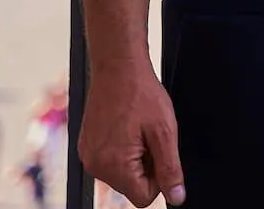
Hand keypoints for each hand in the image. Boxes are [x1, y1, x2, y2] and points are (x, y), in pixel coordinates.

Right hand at [79, 65, 184, 206]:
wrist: (118, 68)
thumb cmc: (141, 94)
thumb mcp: (164, 131)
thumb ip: (170, 169)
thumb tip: (176, 198)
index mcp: (113, 166)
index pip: (143, 197)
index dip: (159, 177)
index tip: (160, 151)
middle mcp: (95, 166)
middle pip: (132, 186)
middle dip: (146, 165)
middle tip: (149, 135)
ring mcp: (88, 156)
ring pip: (122, 173)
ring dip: (135, 156)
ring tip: (137, 128)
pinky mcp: (87, 146)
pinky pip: (110, 160)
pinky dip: (122, 148)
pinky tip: (126, 126)